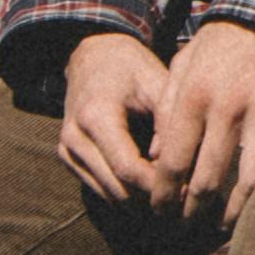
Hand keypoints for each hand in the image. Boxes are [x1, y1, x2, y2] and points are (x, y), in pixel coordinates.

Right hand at [59, 30, 174, 206]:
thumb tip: (178, 169)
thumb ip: (168, 123)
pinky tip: (149, 180)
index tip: (188, 189)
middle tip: (184, 196)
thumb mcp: (156, 84)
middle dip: (151, 196)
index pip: (128, 169)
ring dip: (138, 198)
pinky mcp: (66, 156)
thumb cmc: (131, 68)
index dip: (159, 185)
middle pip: (117, 189)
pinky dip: (124, 190)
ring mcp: (66, 149)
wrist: (93, 57)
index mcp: (96, 116)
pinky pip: (99, 187)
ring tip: (170, 188)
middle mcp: (74, 137)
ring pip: (108, 194)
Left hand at [145, 20, 254, 225]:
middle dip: (193, 211)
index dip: (164, 194)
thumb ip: (165, 112)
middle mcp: (229, 109)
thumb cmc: (217, 47)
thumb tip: (157, 159)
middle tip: (185, 226)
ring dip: (234, 211)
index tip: (159, 211)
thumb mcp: (181, 68)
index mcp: (195, 96)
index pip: (174, 161)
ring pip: (251, 180)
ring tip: (221, 226)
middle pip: (208, 179)